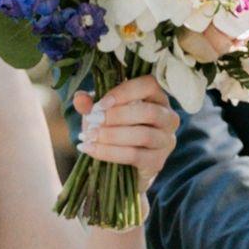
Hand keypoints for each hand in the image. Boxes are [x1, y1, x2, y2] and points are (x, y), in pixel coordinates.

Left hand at [75, 77, 178, 194]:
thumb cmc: (113, 129)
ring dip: (112, 135)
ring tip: (90, 136)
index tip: (101, 104)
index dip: (125, 92)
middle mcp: (168, 117)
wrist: (119, 163)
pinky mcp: (158, 161)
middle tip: (93, 121)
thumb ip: (90, 104)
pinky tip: (91, 149)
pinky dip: (109, 152)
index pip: (149, 86)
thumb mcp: (100, 113)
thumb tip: (80, 97)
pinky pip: (135, 155)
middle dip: (117, 116)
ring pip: (143, 135)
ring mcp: (166, 140)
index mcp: (157, 97)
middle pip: (149, 112)